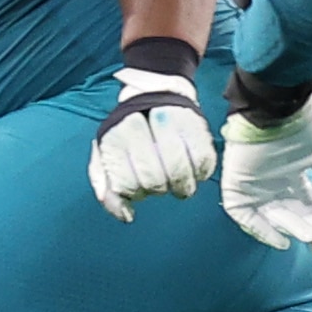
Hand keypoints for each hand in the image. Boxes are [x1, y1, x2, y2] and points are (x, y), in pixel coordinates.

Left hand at [88, 68, 216, 222]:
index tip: (138, 184)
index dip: (135, 192)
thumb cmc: (129, 137)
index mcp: (114, 138)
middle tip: (160, 183)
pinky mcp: (197, 126)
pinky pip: (203, 162)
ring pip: (179, 173)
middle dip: (158, 189)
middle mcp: (138, 127)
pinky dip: (201, 174)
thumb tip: (126, 215)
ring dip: (181, 186)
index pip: (127, 184)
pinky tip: (194, 171)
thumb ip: (107, 187)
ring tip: (178, 182)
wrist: (155, 95)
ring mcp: (169, 124)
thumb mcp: (108, 158)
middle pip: (154, 180)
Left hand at [220, 96, 311, 256]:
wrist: (274, 108)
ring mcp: (254, 186)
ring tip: (311, 237)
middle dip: (307, 231)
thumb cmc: (300, 126)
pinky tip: (279, 239)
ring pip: (271, 217)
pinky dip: (260, 229)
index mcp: (294, 175)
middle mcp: (274, 183)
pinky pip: (244, 216)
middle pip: (290, 216)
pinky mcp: (237, 187)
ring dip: (291, 229)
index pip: (307, 207)